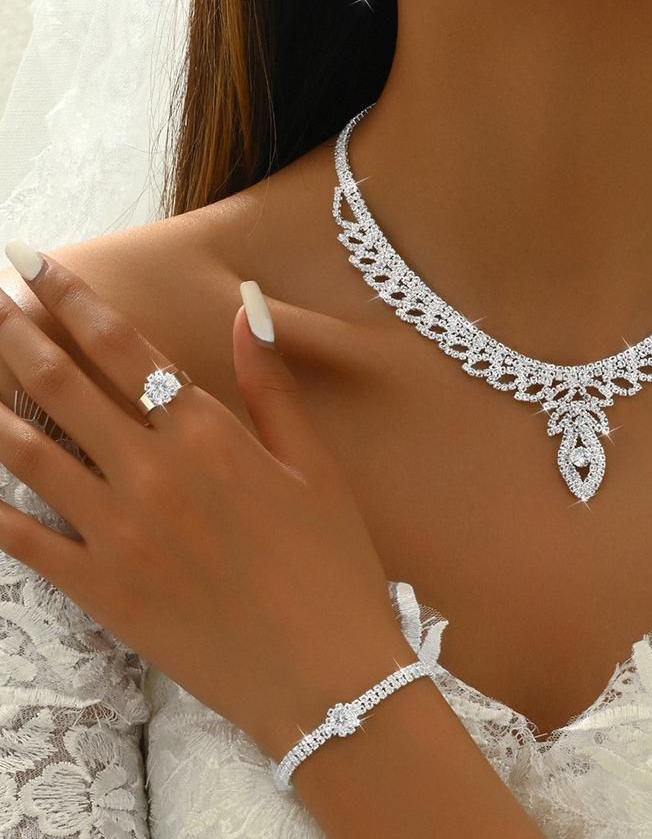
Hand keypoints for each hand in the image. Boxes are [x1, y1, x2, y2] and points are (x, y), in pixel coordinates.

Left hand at [0, 241, 410, 757]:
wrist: (324, 674)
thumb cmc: (332, 563)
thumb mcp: (315, 465)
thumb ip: (270, 382)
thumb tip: (248, 304)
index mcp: (209, 435)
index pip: (123, 347)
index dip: (72, 298)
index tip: (33, 263)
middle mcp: (153, 472)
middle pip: (62, 386)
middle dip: (15, 333)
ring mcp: (118, 533)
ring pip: (27, 453)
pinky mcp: (100, 590)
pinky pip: (23, 538)